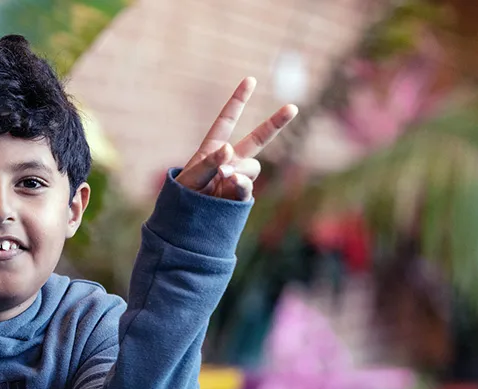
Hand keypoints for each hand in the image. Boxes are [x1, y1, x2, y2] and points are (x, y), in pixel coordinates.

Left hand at [176, 77, 298, 200]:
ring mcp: (237, 177)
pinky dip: (243, 183)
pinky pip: (248, 186)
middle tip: (293, 107)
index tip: (250, 80)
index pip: (228, 120)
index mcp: (214, 147)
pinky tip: (234, 181)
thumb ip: (211, 161)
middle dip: (275, 124)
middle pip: (257, 139)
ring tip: (224, 175)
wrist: (184, 219)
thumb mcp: (193, 174)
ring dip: (241, 169)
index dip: (239, 100)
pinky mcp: (239, 195)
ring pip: (253, 167)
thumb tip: (230, 150)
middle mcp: (229, 160)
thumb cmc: (184, 193)